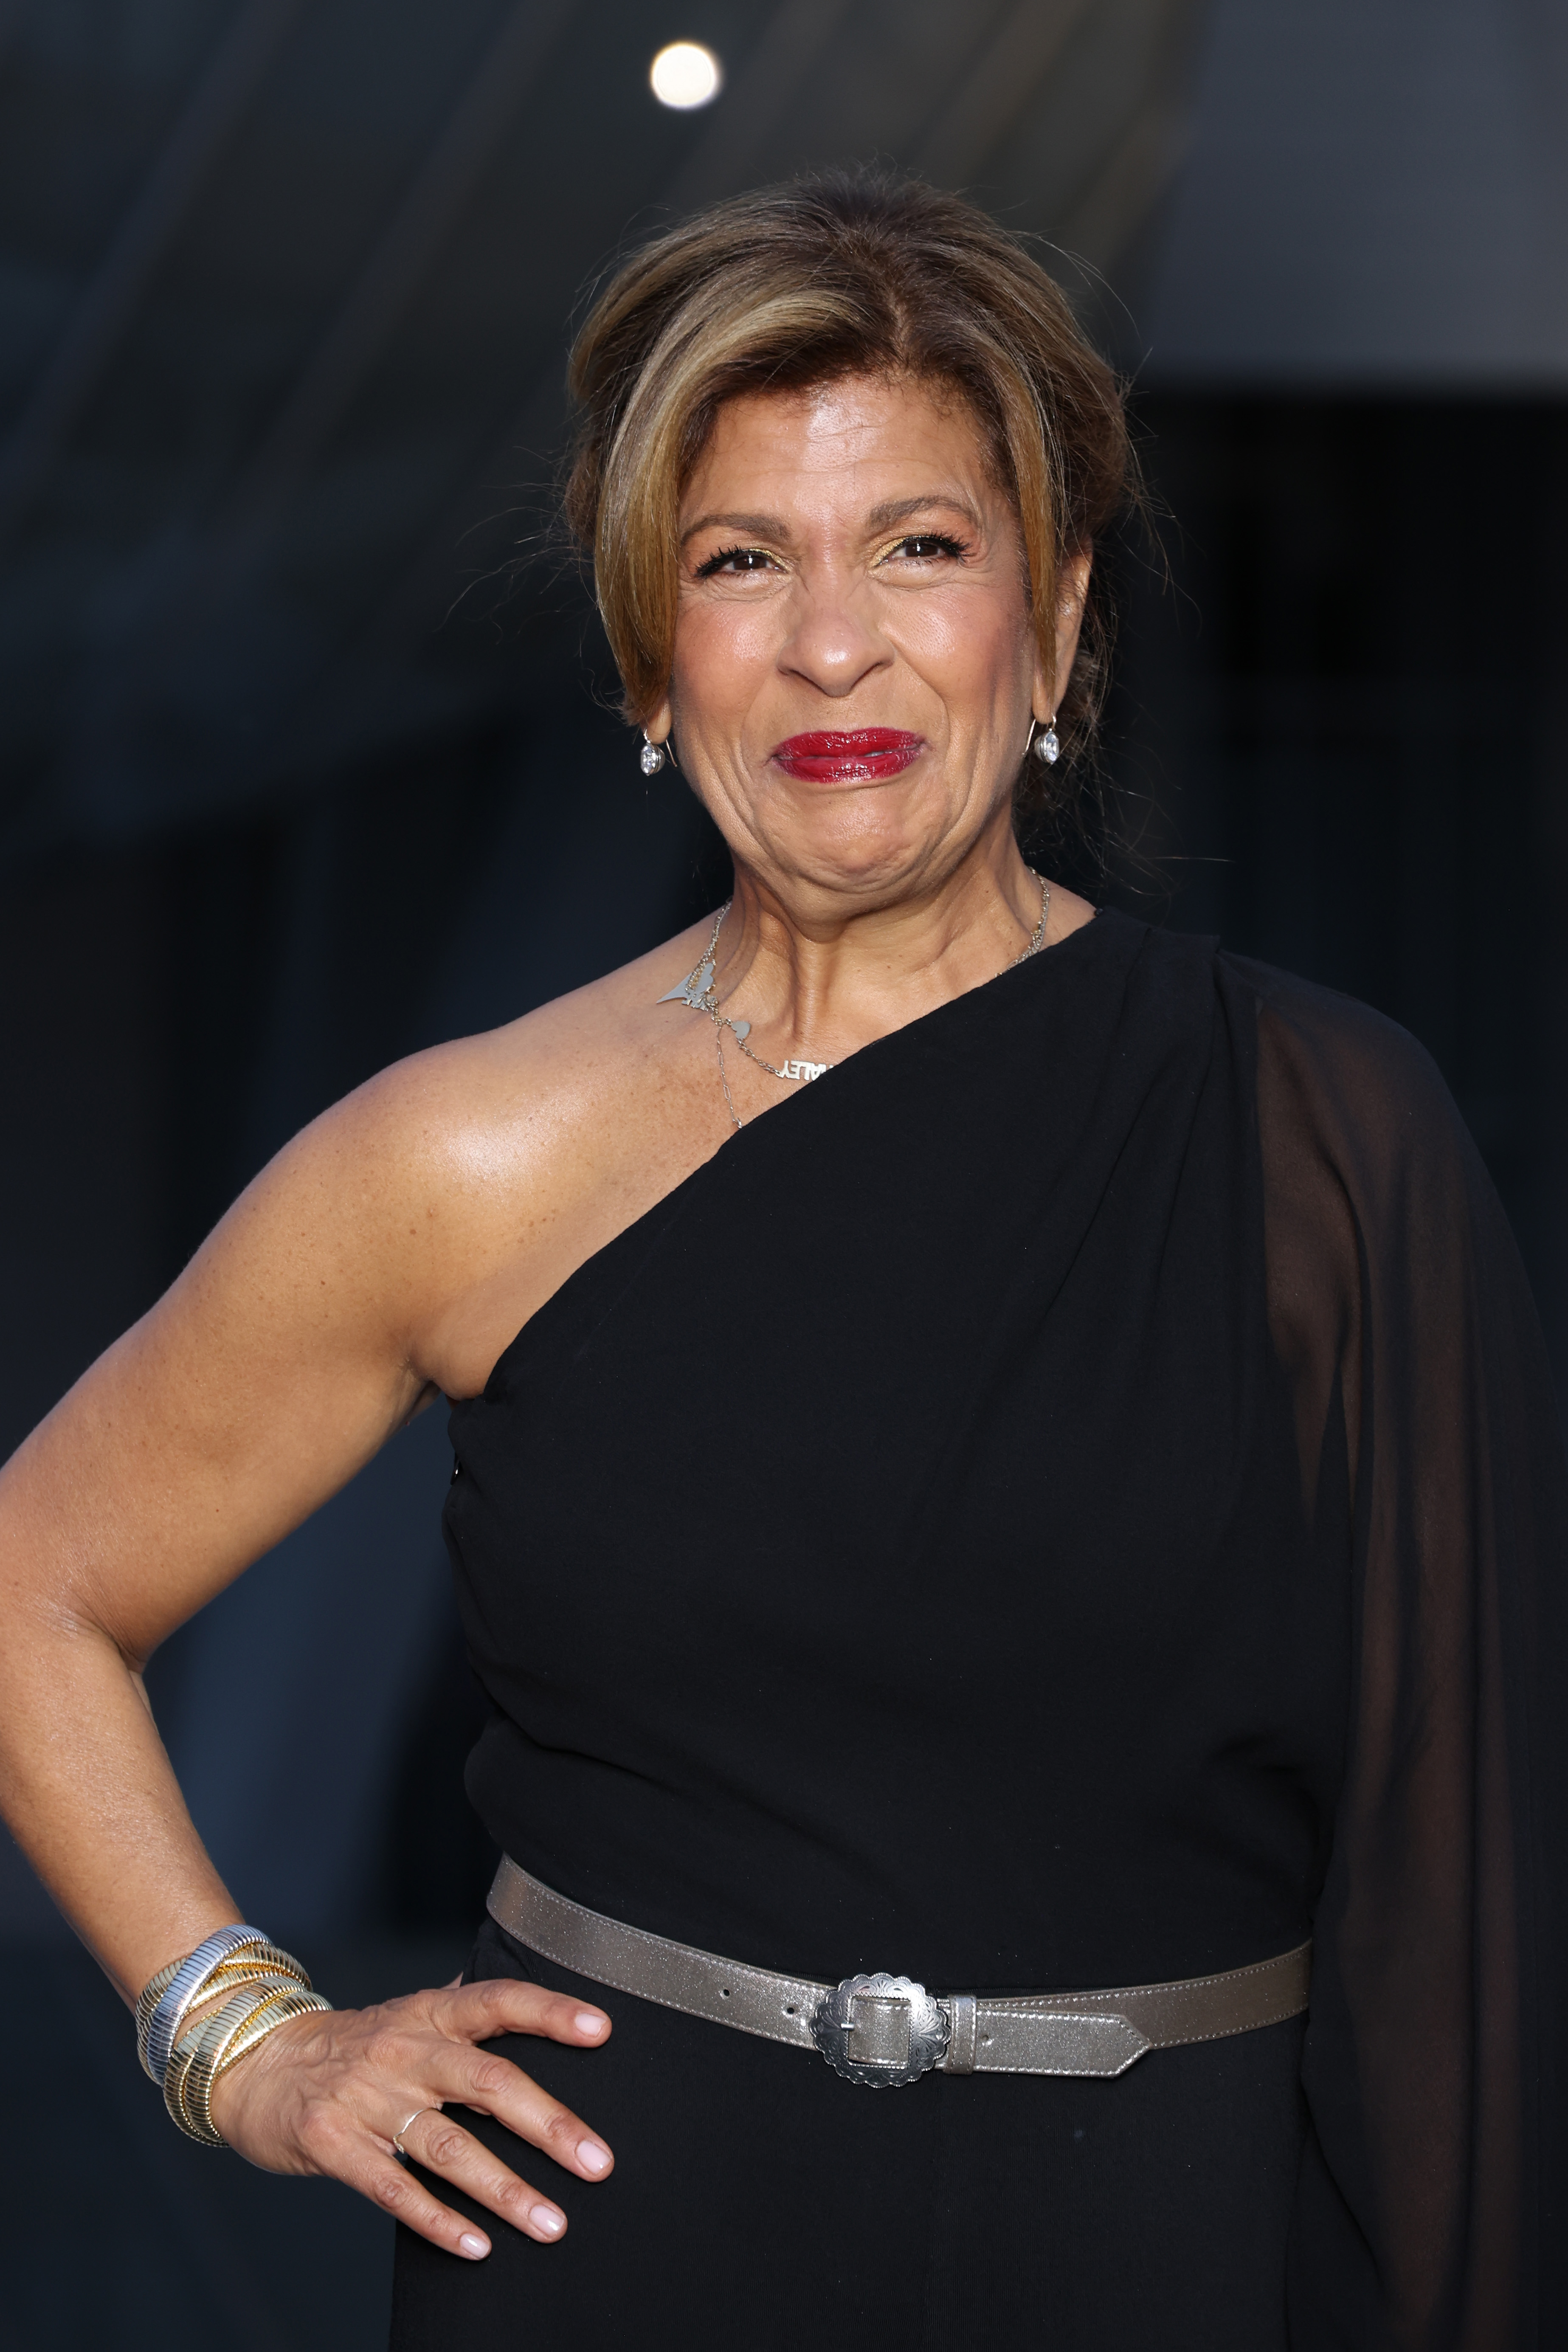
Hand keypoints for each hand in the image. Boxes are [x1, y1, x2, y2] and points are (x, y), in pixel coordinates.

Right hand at [206, 1977, 613, 2255]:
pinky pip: (395, 2189)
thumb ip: (463, 2008)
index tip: (602, 2031)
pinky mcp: (336, 2146)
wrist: (255, 2063)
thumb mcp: (408, 2013)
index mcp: (429, 2013)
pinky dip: (438, 2221)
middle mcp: (405, 2050)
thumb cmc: (351, 2044)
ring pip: (448, 2146)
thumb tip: (529, 1995)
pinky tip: (478, 2246)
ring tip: (552, 2223)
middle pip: (487, 2081)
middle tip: (597, 2163)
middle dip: (548, 2124)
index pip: (498, 2001)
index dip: (551, 2011)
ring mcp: (368, 2099)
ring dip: (505, 2189)